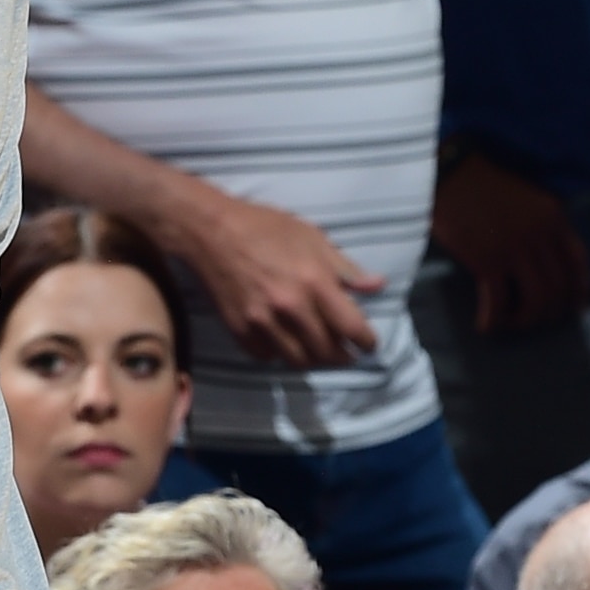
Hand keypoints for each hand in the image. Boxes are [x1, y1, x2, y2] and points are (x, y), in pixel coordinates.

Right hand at [171, 185, 381, 365]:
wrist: (212, 232)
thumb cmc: (266, 228)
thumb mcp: (313, 237)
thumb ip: (345, 268)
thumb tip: (377, 286)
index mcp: (314, 282)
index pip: (350, 326)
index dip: (366, 342)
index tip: (369, 346)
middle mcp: (290, 307)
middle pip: (326, 350)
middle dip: (342, 356)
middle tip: (347, 354)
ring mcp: (262, 322)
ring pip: (297, 360)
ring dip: (314, 360)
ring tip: (320, 353)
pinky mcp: (240, 330)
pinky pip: (267, 356)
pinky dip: (280, 354)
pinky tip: (285, 343)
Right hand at [432, 154, 589, 336]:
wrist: (449, 173)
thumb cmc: (481, 184)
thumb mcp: (525, 197)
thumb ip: (539, 224)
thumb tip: (539, 259)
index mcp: (553, 216)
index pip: (578, 260)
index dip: (580, 289)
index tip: (577, 307)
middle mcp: (540, 235)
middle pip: (558, 286)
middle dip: (550, 310)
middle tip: (537, 320)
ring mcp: (515, 249)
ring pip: (535, 299)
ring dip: (526, 319)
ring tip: (512, 322)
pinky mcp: (488, 261)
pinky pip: (499, 302)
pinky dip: (494, 319)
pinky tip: (486, 326)